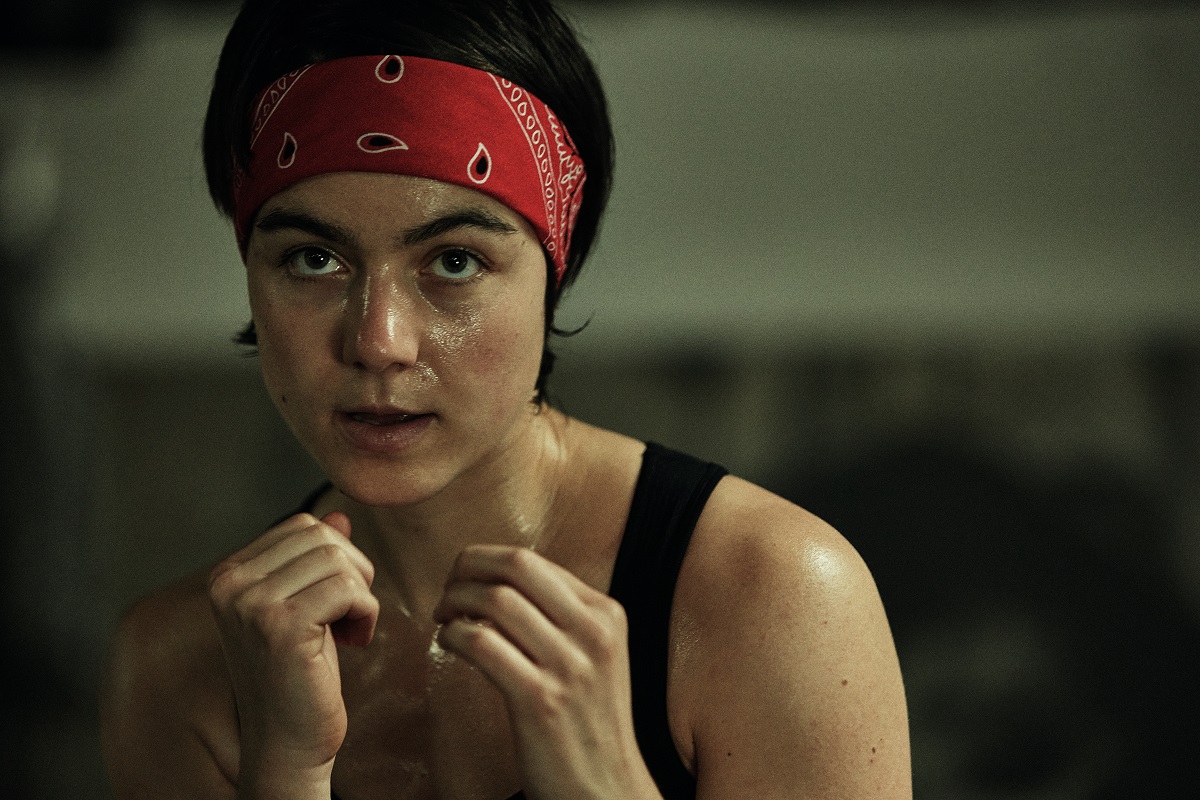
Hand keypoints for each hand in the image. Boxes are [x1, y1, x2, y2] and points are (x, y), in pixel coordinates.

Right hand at [208, 512, 378, 796]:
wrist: (289, 744)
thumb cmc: (300, 676)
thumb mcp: (305, 607)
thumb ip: (314, 561)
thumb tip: (339, 514)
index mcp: (227, 575)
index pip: (303, 526)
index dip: (337, 557)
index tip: (334, 603)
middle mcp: (230, 585)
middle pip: (322, 537)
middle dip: (352, 571)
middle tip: (349, 615)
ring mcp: (251, 605)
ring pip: (338, 559)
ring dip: (361, 595)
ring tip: (348, 631)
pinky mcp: (280, 627)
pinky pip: (349, 588)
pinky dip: (366, 613)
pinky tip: (353, 642)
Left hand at [433, 546, 661, 799]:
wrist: (607, 790)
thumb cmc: (588, 724)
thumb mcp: (596, 657)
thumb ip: (562, 617)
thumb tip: (502, 582)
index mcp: (607, 615)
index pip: (535, 561)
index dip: (486, 561)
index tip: (465, 579)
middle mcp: (593, 633)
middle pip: (516, 565)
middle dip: (467, 567)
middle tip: (447, 589)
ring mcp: (569, 667)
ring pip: (495, 600)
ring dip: (454, 601)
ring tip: (444, 618)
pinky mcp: (540, 700)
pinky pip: (481, 643)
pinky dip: (453, 635)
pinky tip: (449, 644)